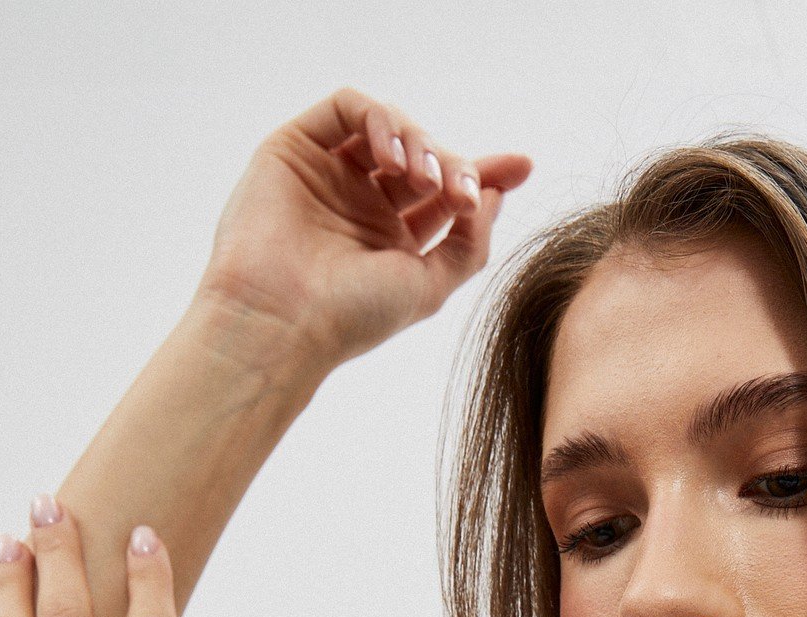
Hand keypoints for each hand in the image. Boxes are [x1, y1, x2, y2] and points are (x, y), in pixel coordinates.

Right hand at [196, 86, 532, 373]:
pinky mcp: (296, 148)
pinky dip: (379, 118)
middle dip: (454, 164)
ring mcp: (328, 173)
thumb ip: (468, 244)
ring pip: (390, 128)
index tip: (522, 167)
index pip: (444, 193)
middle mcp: (360, 203)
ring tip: (425, 181)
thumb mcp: (429, 286)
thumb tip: (496, 196)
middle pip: (424, 157)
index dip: (484, 175)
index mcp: (391, 239)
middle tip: (464, 194)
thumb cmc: (351, 317)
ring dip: (421, 143)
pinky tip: (392, 155)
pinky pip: (348, 107)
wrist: (284, 319)